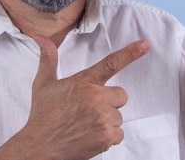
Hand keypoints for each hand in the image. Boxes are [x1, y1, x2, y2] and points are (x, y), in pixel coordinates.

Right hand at [23, 36, 149, 159]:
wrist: (39, 146)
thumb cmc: (42, 115)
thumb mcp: (43, 84)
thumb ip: (48, 59)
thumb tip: (41, 38)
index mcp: (84, 82)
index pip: (111, 63)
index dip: (130, 53)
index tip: (145, 45)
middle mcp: (96, 98)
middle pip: (121, 95)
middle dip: (110, 102)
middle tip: (90, 110)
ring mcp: (102, 118)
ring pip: (119, 116)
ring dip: (107, 121)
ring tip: (86, 125)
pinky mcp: (106, 137)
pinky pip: (119, 134)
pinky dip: (108, 137)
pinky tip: (91, 136)